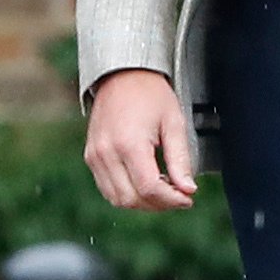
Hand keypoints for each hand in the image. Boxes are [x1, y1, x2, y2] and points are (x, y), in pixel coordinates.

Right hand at [82, 68, 196, 210]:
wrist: (123, 75)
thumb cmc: (152, 95)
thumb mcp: (173, 122)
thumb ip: (180, 159)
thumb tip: (188, 190)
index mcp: (129, 144)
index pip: (149, 187)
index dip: (171, 199)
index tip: (188, 199)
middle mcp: (106, 154)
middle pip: (131, 198)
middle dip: (158, 205)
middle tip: (179, 197)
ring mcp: (94, 157)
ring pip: (116, 199)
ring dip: (142, 202)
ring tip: (165, 191)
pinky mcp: (90, 157)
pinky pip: (107, 188)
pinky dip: (127, 193)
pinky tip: (146, 184)